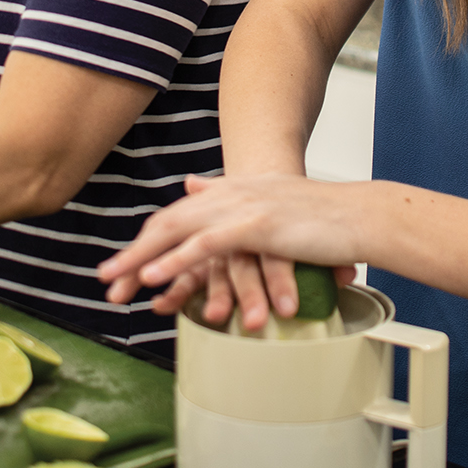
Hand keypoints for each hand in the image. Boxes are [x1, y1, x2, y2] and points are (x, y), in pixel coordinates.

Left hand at [99, 174, 369, 316]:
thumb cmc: (326, 219)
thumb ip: (229, 196)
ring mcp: (244, 208)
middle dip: (133, 252)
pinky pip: (207, 245)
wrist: (363, 216)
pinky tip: (154, 277)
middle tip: (104, 279)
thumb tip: (193, 185)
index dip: (148, 241)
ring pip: (179, 232)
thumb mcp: (270, 202)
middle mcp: (233, 195)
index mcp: (234, 192)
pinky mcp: (258, 225)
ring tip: (114, 282)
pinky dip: (176, 259)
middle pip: (169, 223)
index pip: (180, 216)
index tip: (123, 265)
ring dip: (141, 258)